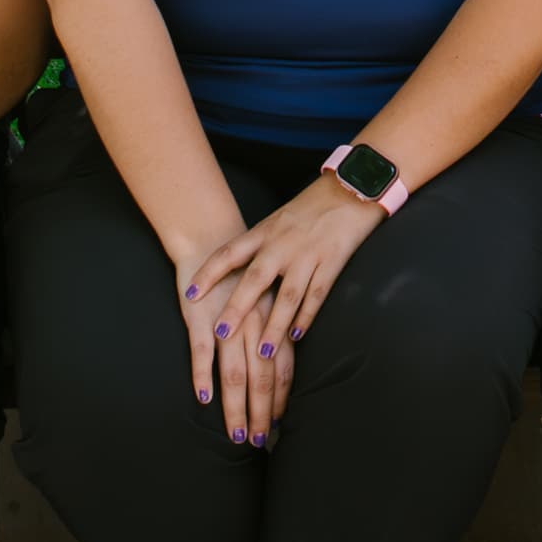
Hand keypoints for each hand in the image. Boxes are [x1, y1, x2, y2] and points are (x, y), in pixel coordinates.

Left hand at [182, 177, 385, 441]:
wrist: (351, 189)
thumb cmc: (312, 206)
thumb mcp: (278, 219)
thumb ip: (260, 244)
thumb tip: (235, 269)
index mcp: (265, 232)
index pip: (229, 253)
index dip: (208, 274)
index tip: (190, 295)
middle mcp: (282, 244)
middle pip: (255, 279)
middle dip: (237, 308)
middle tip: (220, 334)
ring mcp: (308, 255)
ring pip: (287, 296)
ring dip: (274, 326)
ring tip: (263, 352)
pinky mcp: (332, 262)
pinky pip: (316, 295)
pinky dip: (306, 317)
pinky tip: (296, 337)